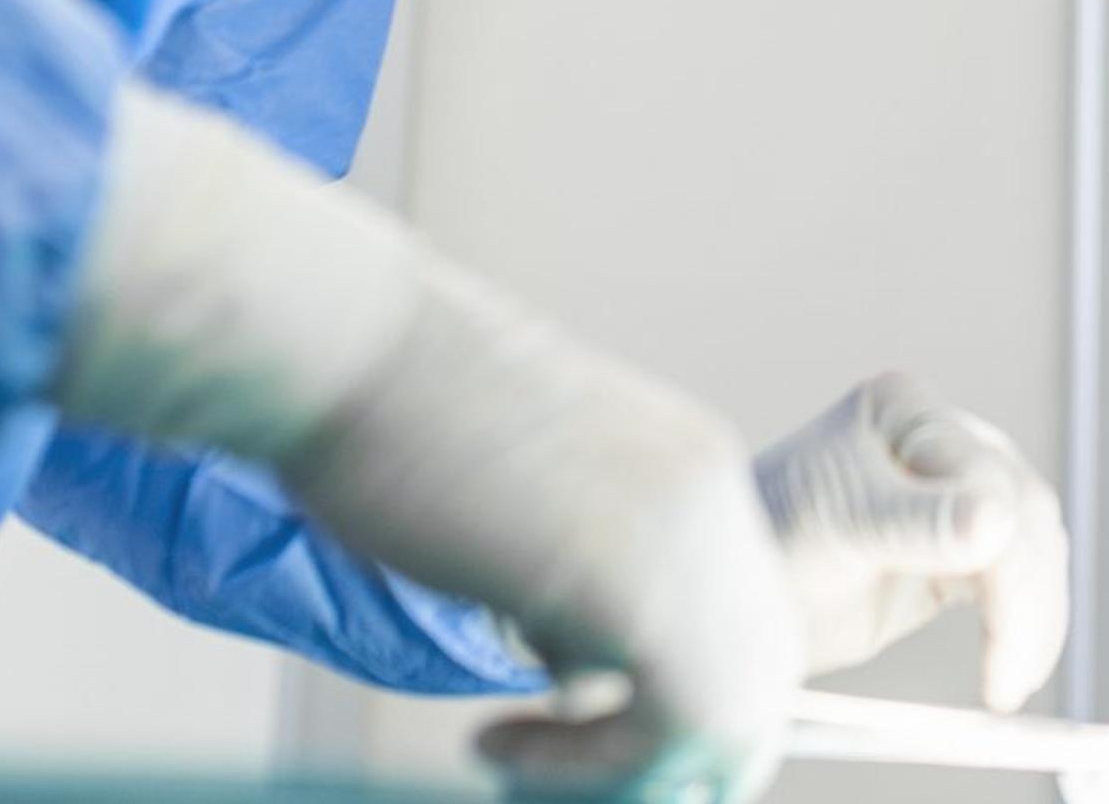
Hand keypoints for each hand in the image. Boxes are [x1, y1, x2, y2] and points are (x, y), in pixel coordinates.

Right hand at [55, 90, 800, 796]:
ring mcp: (688, 536)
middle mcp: (711, 497)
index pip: (742, 623)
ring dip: (621, 771)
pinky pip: (671, 731)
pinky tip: (493, 744)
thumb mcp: (523, 507)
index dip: (677, 703)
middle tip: (553, 770)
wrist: (351, 347)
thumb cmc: (390, 415)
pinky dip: (586, 771)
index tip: (579, 734)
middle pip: (758, 677)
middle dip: (666, 754)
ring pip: (727, 717)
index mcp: (687, 470)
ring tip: (514, 759)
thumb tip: (589, 677)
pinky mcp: (640, 584)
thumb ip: (579, 582)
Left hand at [756, 371, 1071, 706]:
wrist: (728, 597)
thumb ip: (916, 523)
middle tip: (1012, 674)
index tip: (1005, 634)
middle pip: (1023, 511)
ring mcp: (952, 493)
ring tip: (1010, 682)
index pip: (987, 480)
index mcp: (908, 411)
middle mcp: (940, 442)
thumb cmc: (762, 544)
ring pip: (1030, 547)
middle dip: (1028, 597)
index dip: (1006, 559)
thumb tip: (997, 525)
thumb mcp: (835, 527)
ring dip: (1034, 616)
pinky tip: (1010, 669)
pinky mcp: (956, 549)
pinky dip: (1020, 625)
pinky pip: (1008, 581)